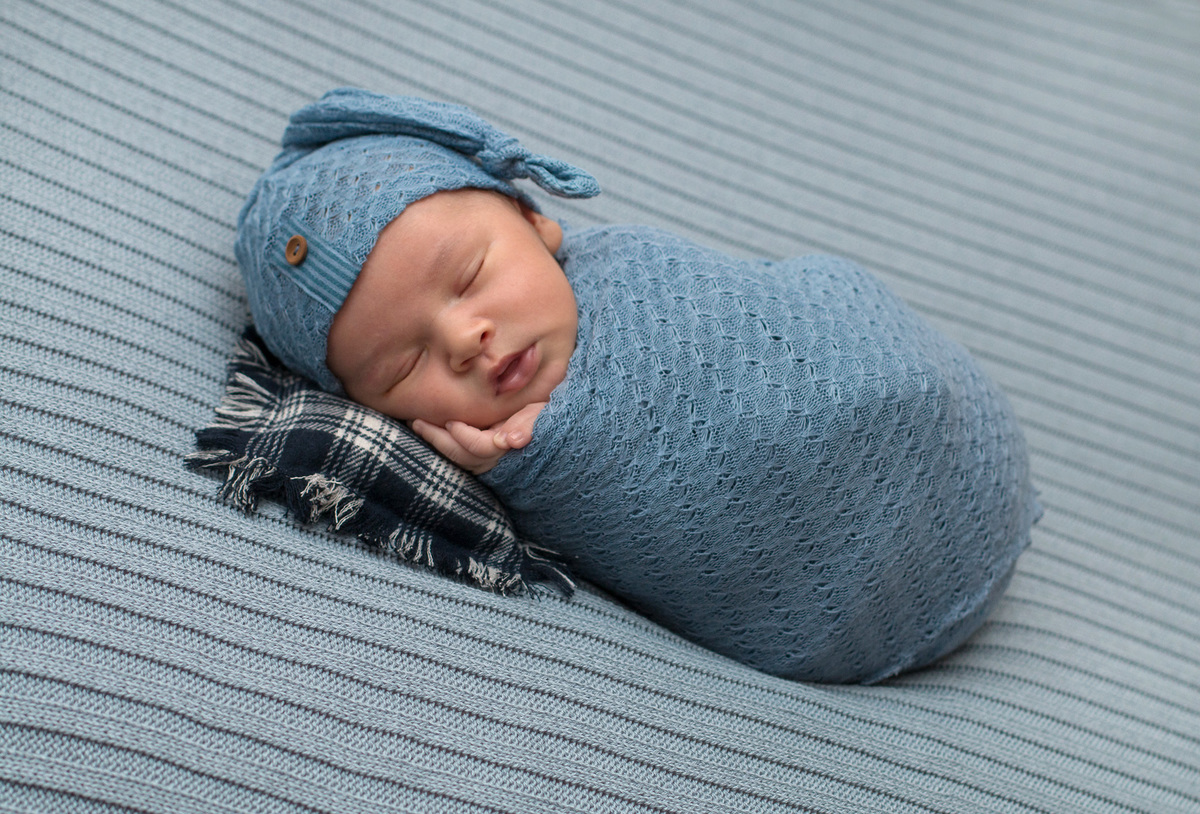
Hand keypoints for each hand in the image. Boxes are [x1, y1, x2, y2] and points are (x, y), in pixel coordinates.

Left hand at [410, 402, 546, 474]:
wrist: (559, 429)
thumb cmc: (548, 416)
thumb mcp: (541, 415)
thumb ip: (527, 425)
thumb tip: (509, 440)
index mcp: (510, 448)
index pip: (480, 446)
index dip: (463, 435)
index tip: (450, 421)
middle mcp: (499, 461)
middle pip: (462, 456)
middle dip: (438, 440)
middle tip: (417, 422)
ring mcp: (493, 464)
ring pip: (460, 460)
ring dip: (438, 444)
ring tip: (419, 426)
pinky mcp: (488, 462)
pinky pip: (463, 459)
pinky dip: (447, 448)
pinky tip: (434, 436)